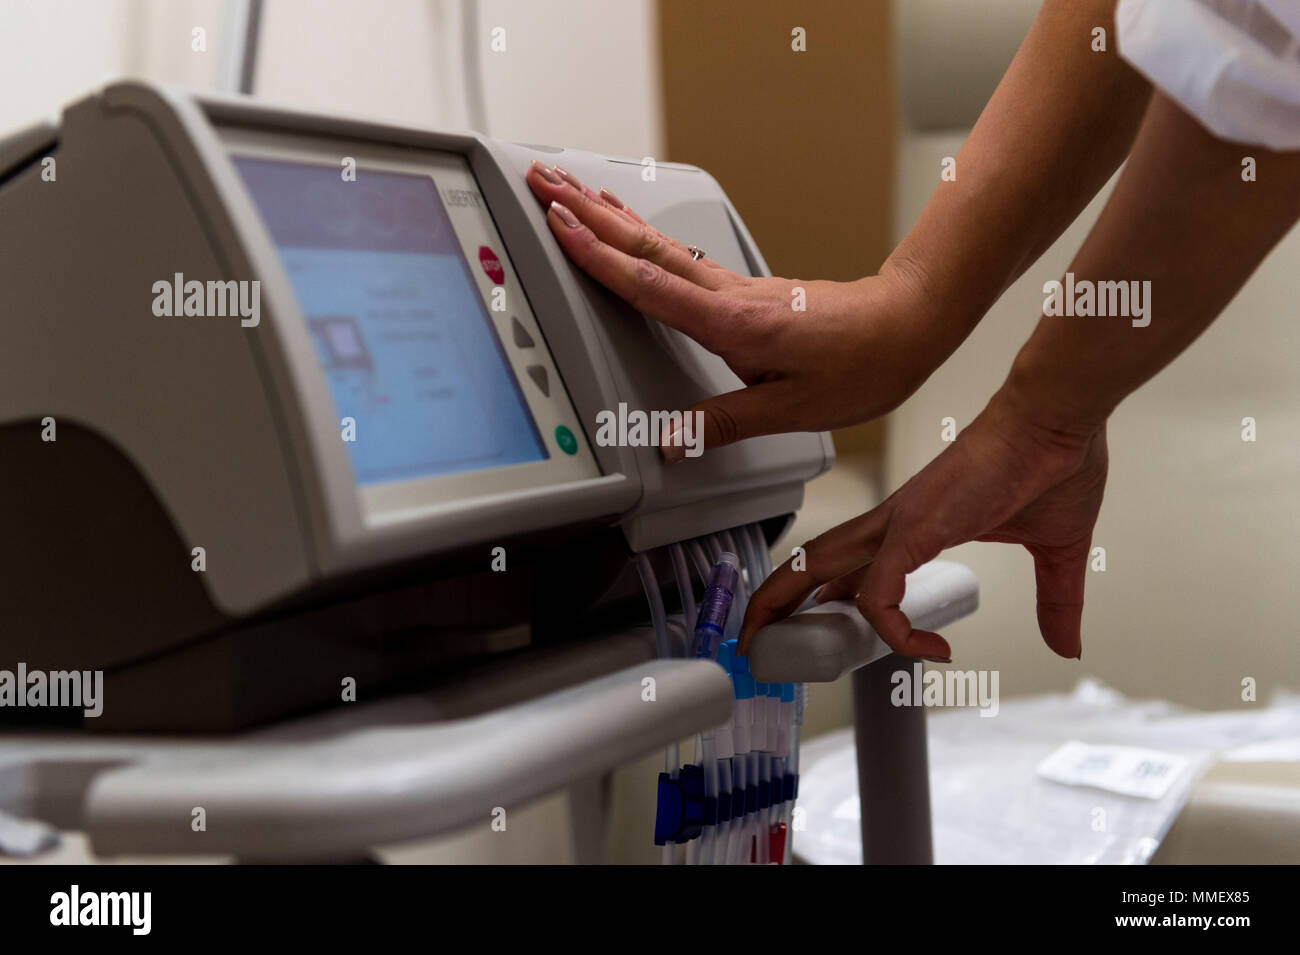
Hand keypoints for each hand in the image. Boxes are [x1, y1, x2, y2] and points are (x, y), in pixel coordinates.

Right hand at [524, 160, 955, 458]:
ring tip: (570, 193)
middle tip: (542, 185)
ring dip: (609, 218)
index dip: (599, 258)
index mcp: (733, 323)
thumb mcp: (793, 409)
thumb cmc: (864, 363)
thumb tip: (670, 441)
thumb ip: (724, 424)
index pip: (650, 285)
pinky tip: (632, 232)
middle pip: (644, 249)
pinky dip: (644, 236)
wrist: (909, 323)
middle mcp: (729, 295)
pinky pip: (680, 256)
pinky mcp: (745, 288)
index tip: (558, 228)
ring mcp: (735, 286)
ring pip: (659, 245)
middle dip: (587, 216)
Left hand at [740, 384, 1107, 660]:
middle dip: (778, 600)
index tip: (837, 636)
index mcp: (915, 524)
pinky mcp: (916, 527)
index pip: (855, 566)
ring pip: (821, 566)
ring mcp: (901, 522)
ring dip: (786, 605)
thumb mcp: (1054, 551)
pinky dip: (891, 625)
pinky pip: (880, 589)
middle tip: (754, 638)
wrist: (1059, 418)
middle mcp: (896, 521)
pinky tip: (924, 647)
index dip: (832, 599)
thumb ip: (1054, 601)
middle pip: (816, 561)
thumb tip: (1066, 643)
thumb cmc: (1053, 462)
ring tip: (766, 645)